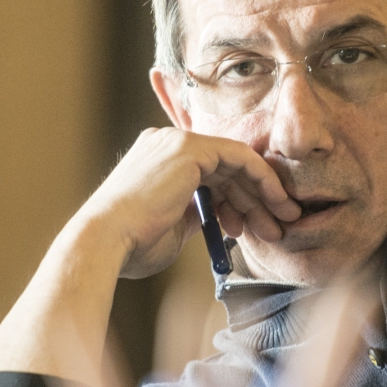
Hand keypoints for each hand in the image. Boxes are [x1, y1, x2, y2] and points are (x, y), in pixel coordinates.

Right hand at [79, 128, 299, 278]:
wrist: (106, 242)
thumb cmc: (132, 245)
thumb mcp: (173, 228)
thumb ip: (196, 214)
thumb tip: (219, 215)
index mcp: (156, 159)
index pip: (209, 173)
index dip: (236, 200)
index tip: (252, 228)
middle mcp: (165, 142)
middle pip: (225, 167)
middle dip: (255, 199)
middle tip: (276, 228)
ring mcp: (176, 141)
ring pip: (236, 162)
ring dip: (263, 193)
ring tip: (280, 225)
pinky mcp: (189, 148)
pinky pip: (239, 156)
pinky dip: (261, 178)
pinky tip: (275, 201)